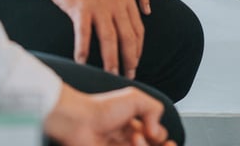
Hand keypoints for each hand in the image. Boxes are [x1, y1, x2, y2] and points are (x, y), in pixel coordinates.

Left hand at [45, 84, 174, 145]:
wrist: (80, 120)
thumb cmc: (103, 108)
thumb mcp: (135, 98)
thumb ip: (155, 108)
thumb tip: (157, 130)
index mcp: (135, 124)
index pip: (157, 136)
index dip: (159, 135)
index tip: (152, 130)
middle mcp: (129, 139)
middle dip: (159, 145)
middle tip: (150, 138)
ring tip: (135, 139)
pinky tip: (131, 143)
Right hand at [51, 0, 143, 78]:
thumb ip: (124, 5)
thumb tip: (129, 27)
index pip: (138, 30)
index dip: (138, 49)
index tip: (135, 63)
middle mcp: (117, 3)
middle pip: (127, 37)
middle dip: (130, 60)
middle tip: (129, 76)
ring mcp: (100, 7)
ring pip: (110, 39)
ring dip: (111, 60)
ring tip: (111, 76)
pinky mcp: (81, 9)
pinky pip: (84, 34)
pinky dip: (83, 50)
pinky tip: (82, 63)